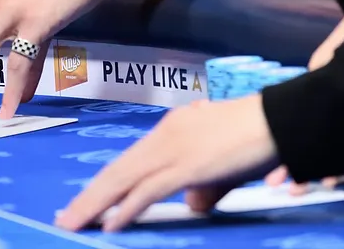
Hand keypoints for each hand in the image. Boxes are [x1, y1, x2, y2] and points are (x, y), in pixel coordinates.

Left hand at [55, 96, 278, 230]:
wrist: (277, 120)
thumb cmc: (256, 139)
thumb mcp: (223, 167)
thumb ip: (205, 187)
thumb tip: (193, 206)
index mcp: (170, 130)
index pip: (128, 161)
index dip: (104, 184)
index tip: (85, 201)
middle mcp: (164, 136)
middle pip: (117, 170)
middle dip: (89, 196)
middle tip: (65, 216)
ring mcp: (172, 149)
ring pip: (123, 179)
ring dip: (96, 204)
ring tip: (74, 222)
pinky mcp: (185, 165)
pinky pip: (147, 190)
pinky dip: (126, 208)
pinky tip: (110, 222)